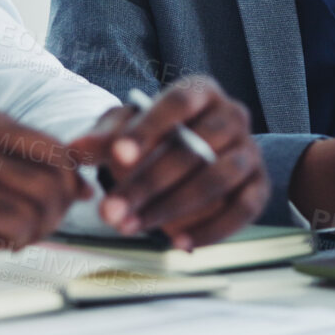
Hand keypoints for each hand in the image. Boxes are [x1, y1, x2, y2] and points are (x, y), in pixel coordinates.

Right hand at [0, 96, 92, 276]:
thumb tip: (59, 177)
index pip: (48, 141)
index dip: (64, 179)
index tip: (58, 204)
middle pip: (56, 166)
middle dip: (59, 205)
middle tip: (35, 228)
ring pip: (44, 195)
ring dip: (38, 227)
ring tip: (8, 237)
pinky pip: (20, 220)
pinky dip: (17, 239)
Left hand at [69, 76, 268, 250]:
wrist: (198, 155)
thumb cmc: (159, 137)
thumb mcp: (127, 130)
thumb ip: (104, 138)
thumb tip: (75, 150)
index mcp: (201, 91)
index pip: (178, 104)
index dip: (148, 130)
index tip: (117, 157)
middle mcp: (232, 116)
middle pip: (195, 148)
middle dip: (149, 183)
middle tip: (111, 210)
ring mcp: (250, 151)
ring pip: (217, 179)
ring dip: (171, 208)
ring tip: (132, 227)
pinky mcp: (259, 185)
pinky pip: (244, 209)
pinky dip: (212, 229)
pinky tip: (179, 243)